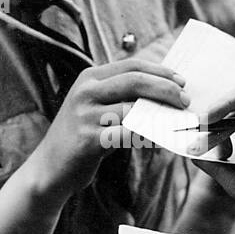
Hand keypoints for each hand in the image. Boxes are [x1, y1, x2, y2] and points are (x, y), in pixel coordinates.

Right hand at [31, 60, 186, 196]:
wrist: (49, 168)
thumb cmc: (81, 137)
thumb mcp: (96, 107)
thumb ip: (122, 97)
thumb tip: (165, 91)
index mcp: (89, 77)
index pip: (132, 65)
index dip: (161, 71)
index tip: (182, 81)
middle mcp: (85, 91)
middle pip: (135, 81)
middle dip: (166, 89)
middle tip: (185, 101)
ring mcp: (85, 115)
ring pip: (133, 109)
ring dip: (160, 116)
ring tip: (177, 123)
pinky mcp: (88, 140)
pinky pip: (127, 135)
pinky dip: (148, 137)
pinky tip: (160, 141)